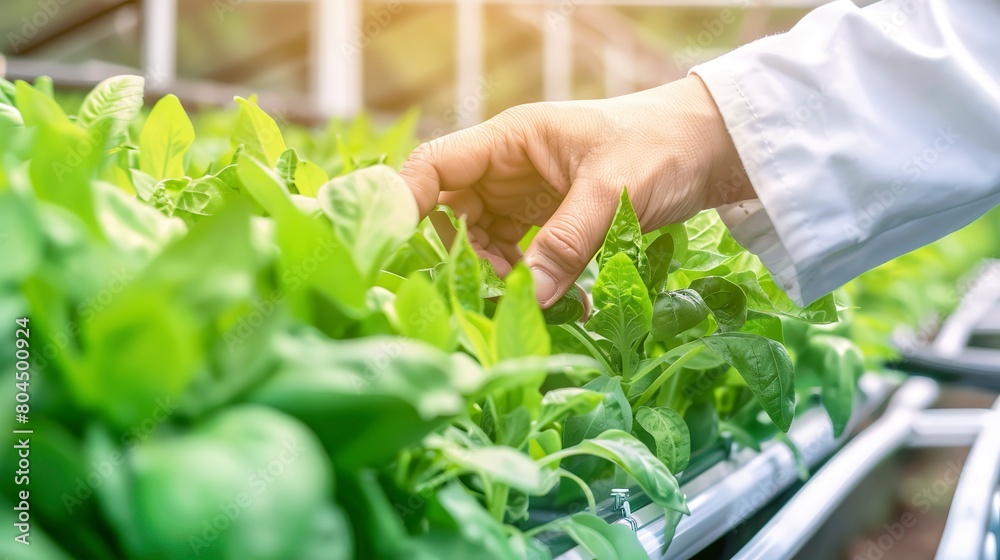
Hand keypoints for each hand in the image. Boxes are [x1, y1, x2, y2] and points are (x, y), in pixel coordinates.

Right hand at [400, 74, 753, 306]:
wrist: (707, 148)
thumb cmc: (660, 146)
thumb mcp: (611, 191)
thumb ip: (566, 243)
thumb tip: (525, 300)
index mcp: (510, 140)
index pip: (435, 167)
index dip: (406, 202)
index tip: (398, 248)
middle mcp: (507, 169)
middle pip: (452, 216)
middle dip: (465, 258)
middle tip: (498, 292)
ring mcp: (525, 198)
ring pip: (483, 244)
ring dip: (500, 276)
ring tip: (538, 299)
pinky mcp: (548, 223)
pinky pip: (519, 258)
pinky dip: (530, 282)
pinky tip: (562, 301)